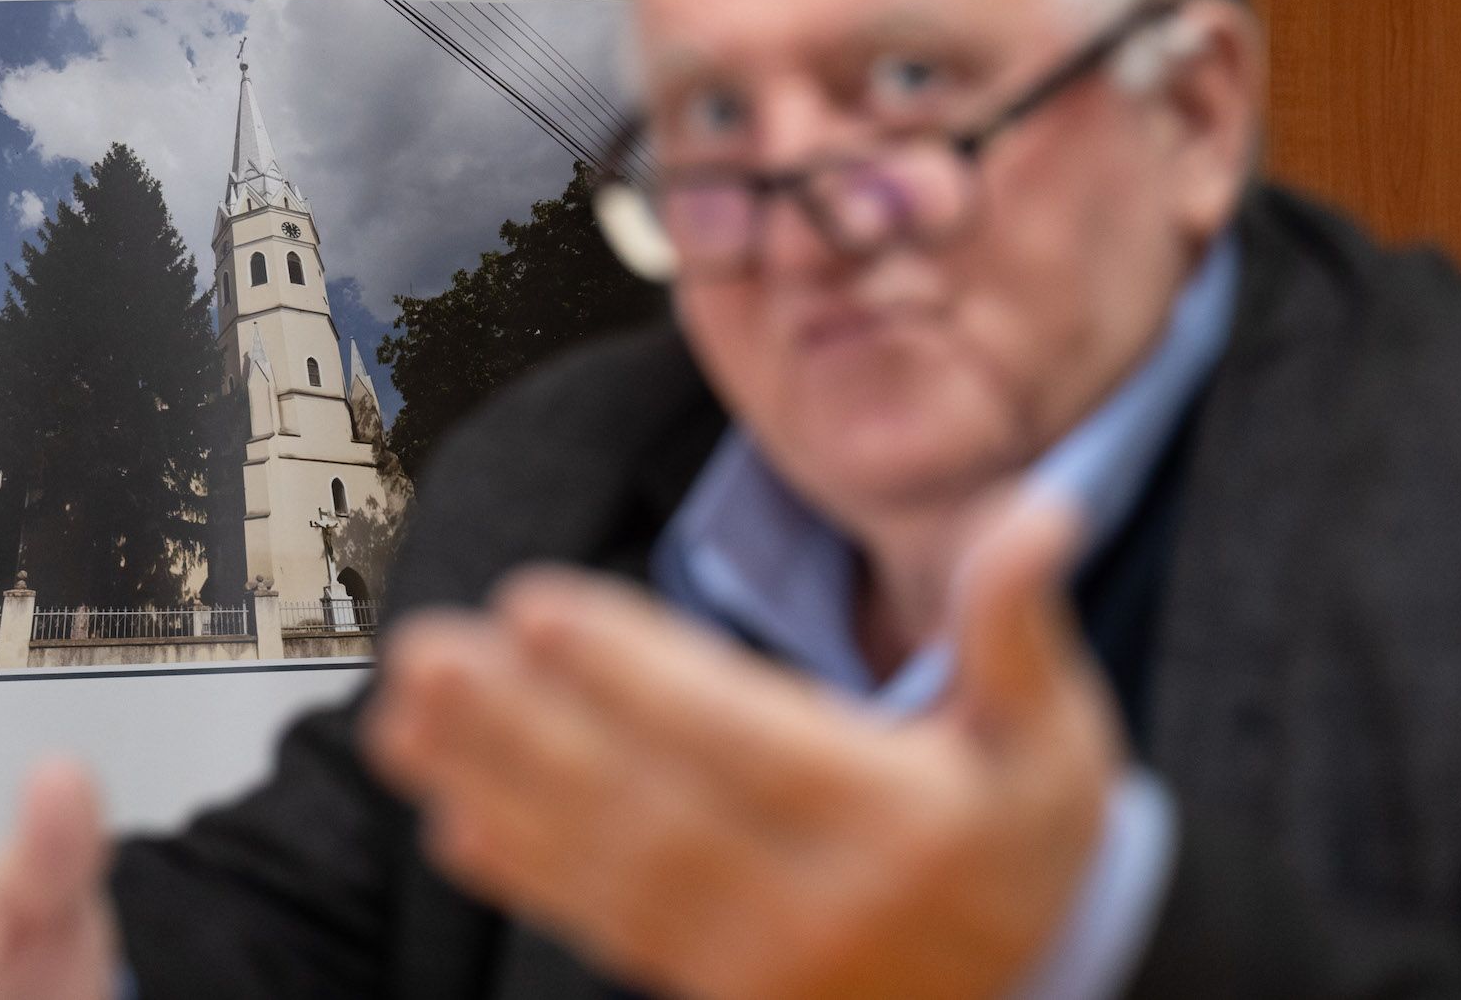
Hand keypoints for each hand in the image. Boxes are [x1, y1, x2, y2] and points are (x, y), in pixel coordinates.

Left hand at [364, 497, 1122, 999]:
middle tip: (429, 654)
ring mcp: (752, 955)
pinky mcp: (713, 988)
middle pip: (643, 803)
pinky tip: (453, 815)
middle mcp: (807, 894)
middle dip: (523, 727)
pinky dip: (527, 873)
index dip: (633, 674)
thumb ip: (1019, 625)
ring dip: (497, 786)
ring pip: (604, 866)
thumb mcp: (1055, 740)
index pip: (740, 736)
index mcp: (889, 816)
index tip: (537, 608)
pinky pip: (607, 928)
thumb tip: (1035, 509)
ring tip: (405, 717)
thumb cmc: (1027, 848)